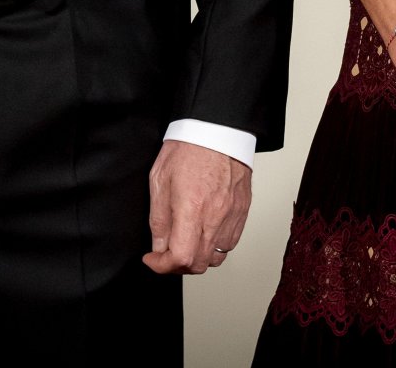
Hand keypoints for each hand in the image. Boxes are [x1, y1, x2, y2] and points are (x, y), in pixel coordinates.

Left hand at [142, 141, 250, 274]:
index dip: (162, 266)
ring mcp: (232, 215)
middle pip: (199, 264)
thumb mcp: (160, 179)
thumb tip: (158, 247)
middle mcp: (215, 216)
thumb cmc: (189, 146)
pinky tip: (204, 231)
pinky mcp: (242, 211)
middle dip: (177, 265)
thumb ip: (159, 218)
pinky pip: (229, 243)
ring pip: (216, 258)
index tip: (153, 258)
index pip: (181, 258)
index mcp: (192, 208)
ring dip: (197, 257)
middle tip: (165, 252)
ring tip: (186, 241)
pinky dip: (214, 246)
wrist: (217, 128)